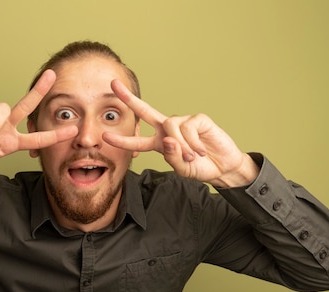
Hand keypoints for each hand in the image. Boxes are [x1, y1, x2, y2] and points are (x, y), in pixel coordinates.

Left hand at [103, 80, 258, 187]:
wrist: (223, 166)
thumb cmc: (200, 167)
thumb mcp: (182, 169)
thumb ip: (172, 157)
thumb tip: (169, 139)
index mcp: (160, 143)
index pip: (138, 140)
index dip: (122, 140)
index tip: (105, 136)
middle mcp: (168, 129)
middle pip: (145, 111)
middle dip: (129, 98)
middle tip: (113, 85)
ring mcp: (183, 122)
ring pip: (170, 127)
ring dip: (181, 146)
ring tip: (192, 156)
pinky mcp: (198, 119)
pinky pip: (187, 128)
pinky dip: (193, 143)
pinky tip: (201, 149)